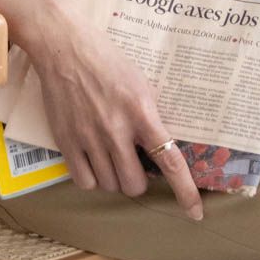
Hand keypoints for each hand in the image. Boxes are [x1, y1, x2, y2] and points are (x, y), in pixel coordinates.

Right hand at [23, 0, 204, 220]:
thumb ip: (149, 116)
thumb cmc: (106, 59)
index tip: (195, 213)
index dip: (185, 191)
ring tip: (110, 157)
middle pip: (134, 184)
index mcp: (141, 111)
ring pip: (109, 185)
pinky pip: (84, 182)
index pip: (169, 160)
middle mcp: (116, 129)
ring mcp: (90, 137)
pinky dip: (92, 178)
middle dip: (137, 180)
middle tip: (133, 163)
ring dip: (114, 178)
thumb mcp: (139, 82)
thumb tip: (159, 147)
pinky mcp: (67, 140)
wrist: (65, 46)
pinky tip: (92, 161)